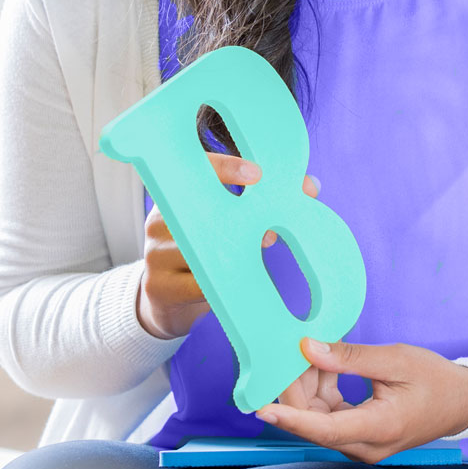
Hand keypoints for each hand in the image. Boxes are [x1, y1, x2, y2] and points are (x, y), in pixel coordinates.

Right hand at [136, 152, 318, 340]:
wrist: (166, 301)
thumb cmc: (208, 252)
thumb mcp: (229, 225)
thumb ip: (266, 202)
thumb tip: (311, 185)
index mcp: (178, 197)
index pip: (195, 171)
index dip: (225, 167)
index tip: (256, 173)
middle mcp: (161, 221)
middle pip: (199, 211)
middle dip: (241, 219)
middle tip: (271, 233)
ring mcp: (156, 254)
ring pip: (200, 249)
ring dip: (235, 253)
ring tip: (260, 256)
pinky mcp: (160, 287)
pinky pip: (198, 284)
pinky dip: (225, 283)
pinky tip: (240, 283)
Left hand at [257, 340, 467, 461]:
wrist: (461, 402)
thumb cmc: (436, 380)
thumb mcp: (395, 360)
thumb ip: (349, 358)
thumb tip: (309, 349)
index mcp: (380, 427)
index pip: (326, 429)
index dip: (292, 419)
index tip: (264, 409)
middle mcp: (367, 445)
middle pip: (316, 423)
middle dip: (299, 388)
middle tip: (295, 353)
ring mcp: (363, 446)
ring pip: (319, 421)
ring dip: (311, 389)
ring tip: (316, 356)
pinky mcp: (361, 439)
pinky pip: (330, 419)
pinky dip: (323, 394)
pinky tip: (326, 369)